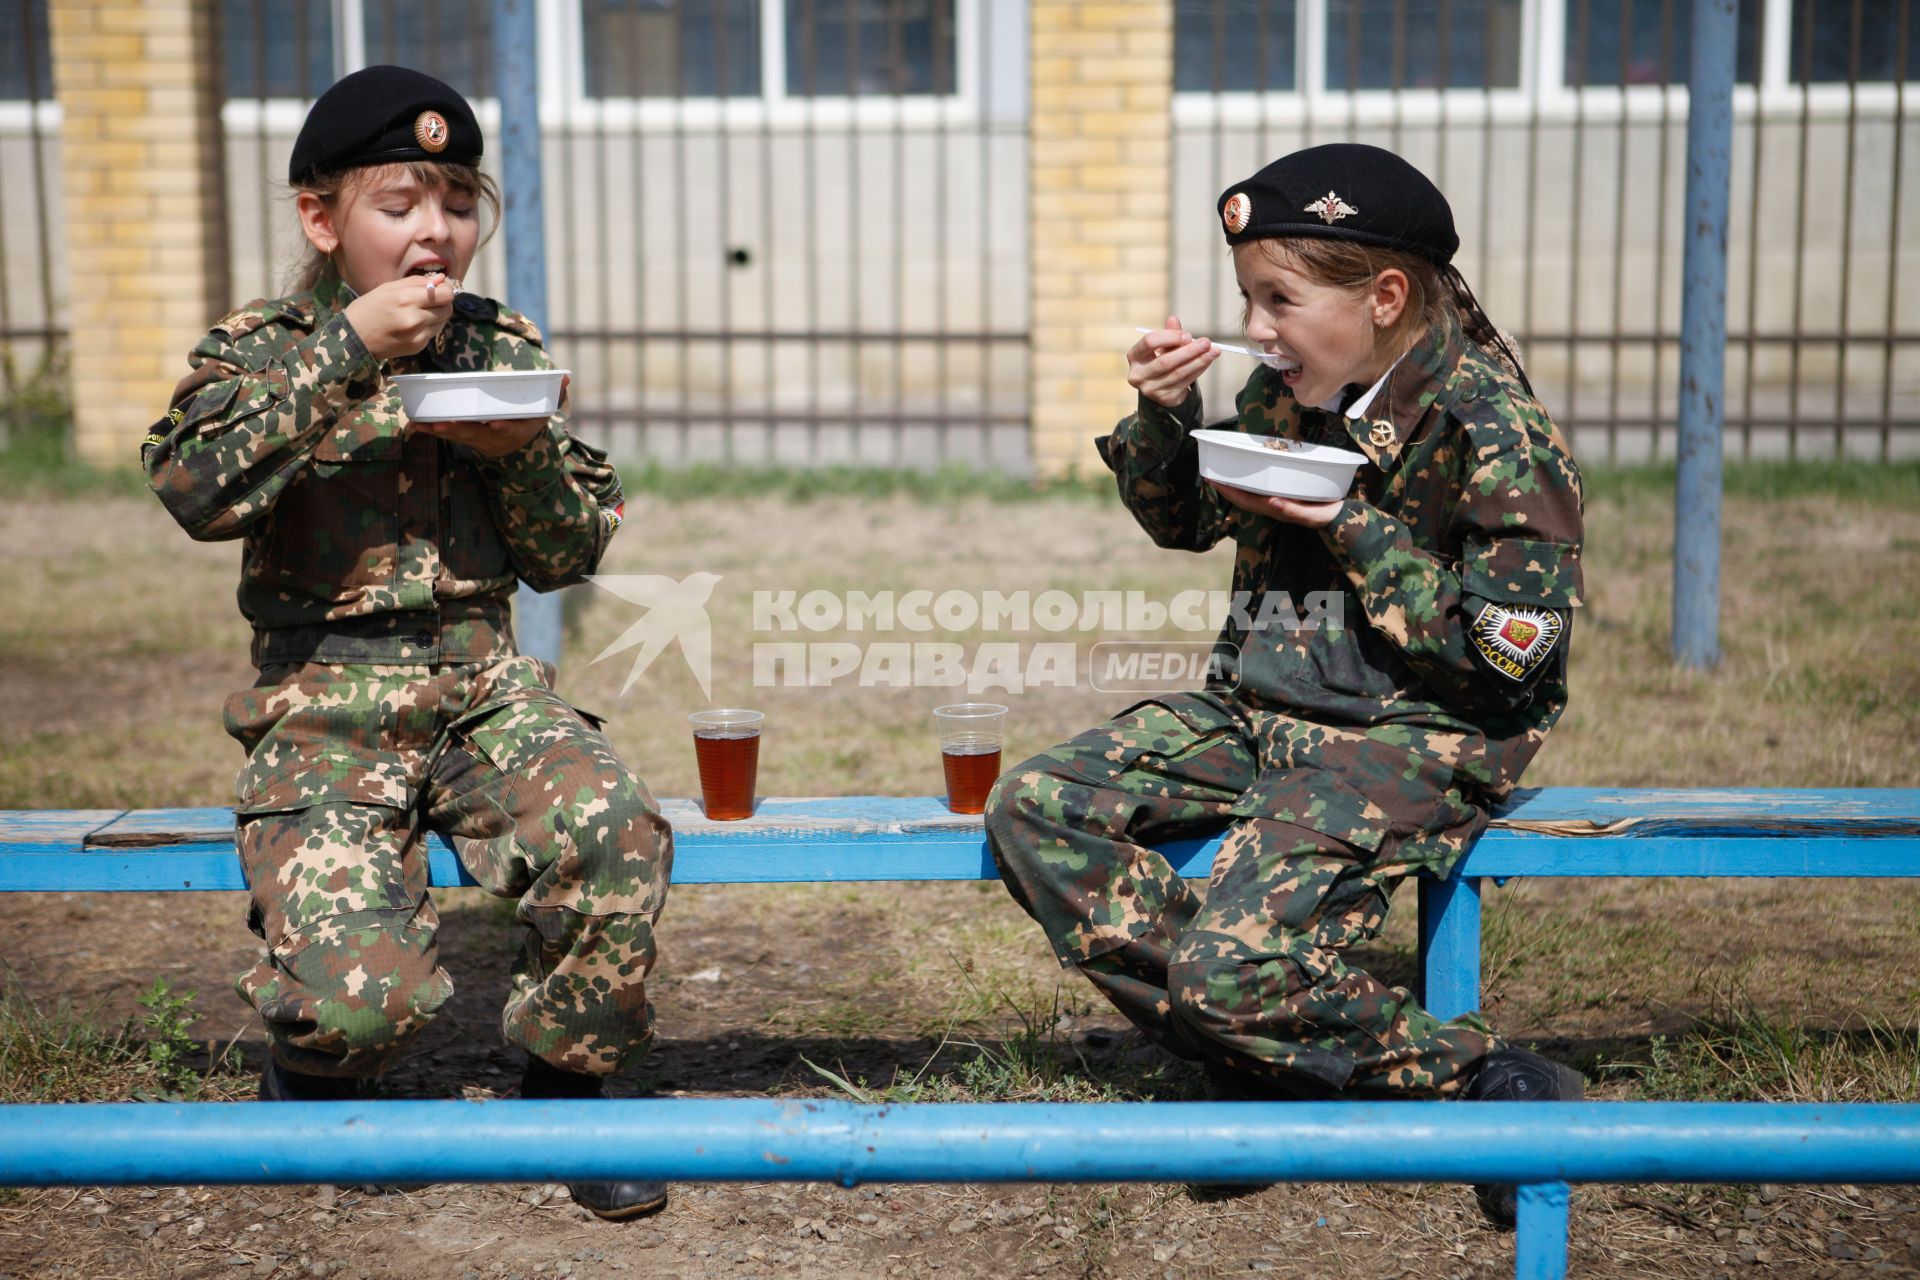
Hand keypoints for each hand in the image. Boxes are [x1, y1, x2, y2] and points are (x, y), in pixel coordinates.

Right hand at [343, 274, 455, 359]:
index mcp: (406, 299)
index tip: (438, 288)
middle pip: (447, 308)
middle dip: (442, 302)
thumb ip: (416, 282)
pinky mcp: (418, 346)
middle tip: (429, 299)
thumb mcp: (388, 288)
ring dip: (437, 314)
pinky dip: (429, 326)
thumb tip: (441, 279)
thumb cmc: (367, 308)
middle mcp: (416, 318)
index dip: (444, 289)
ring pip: (443, 321)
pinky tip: (413, 324)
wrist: (354, 339)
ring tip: (420, 311)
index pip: (445, 294)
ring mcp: (418, 335)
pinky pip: (433, 332)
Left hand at [411, 374, 566, 457]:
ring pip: (458, 436)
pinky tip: (416, 424)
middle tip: (445, 424)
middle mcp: (496, 439)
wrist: (518, 446)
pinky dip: (432, 431)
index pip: (511, 429)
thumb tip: (565, 377)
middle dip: (461, 429)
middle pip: (477, 435)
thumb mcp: (545, 408)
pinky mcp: (465, 439)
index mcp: (517, 430)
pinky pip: (447, 436)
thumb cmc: (529, 419)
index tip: (495, 423)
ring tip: (423, 424)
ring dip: (440, 431)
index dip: (503, 427)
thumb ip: (554, 393)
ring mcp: (479, 441)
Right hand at [1128, 314, 1219, 408]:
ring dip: (1198, 361)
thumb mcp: (1163, 345)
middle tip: (1206, 342)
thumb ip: (1169, 333)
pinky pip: (1185, 382)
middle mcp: (1138, 375)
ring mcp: (1151, 389)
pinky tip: (1208, 361)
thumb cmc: (1162, 358)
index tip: (1188, 335)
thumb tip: (1173, 319)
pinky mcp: (1165, 398)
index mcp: (1134, 356)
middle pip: (1165, 361)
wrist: (1161, 386)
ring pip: (1178, 373)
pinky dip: (1199, 370)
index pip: (1149, 342)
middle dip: (1188, 351)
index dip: (1169, 337)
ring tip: (1214, 351)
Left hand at [1207, 479, 1344, 528]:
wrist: (1339, 517)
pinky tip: (1248, 470)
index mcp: (1274, 509)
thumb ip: (1292, 510)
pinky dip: (1251, 479)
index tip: (1211, 480)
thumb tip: (1272, 502)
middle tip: (1210, 470)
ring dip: (1236, 481)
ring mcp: (1277, 500)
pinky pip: (1262, 486)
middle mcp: (1271, 505)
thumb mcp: (1311, 515)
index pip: (1244, 500)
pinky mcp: (1284, 494)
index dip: (1227, 490)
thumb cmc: (1324, 516)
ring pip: (1250, 491)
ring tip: (1223, 468)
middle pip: (1242, 495)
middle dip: (1225, 485)